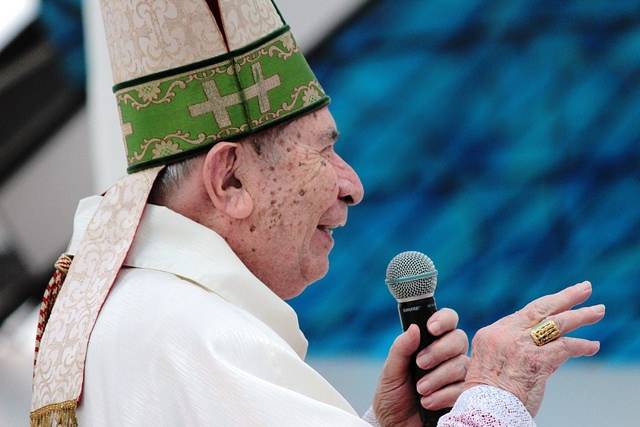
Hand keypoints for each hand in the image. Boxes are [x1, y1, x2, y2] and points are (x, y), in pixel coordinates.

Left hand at [373, 308, 468, 426]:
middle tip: (420, 364)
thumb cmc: (392, 398)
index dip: (444, 319)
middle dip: (439, 350)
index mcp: (429, 344)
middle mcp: (447, 357)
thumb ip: (401, 349)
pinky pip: (465, 388)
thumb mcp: (390, 372)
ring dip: (438, 376)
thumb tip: (414, 328)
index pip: (447, 321)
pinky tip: (428, 403)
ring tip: (420, 390)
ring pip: (462, 364)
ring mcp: (457, 377)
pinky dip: (444, 395)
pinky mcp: (464, 397)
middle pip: (459, 339)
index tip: (431, 328)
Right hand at [465, 281, 604, 415]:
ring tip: (598, 311)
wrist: (483, 409)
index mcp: (490, 334)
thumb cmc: (486, 396)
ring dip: (581, 316)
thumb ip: (514, 352)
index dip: (544, 310)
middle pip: (539, 308)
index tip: (558, 305)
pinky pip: (566, 347)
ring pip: (557, 322)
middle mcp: (505, 334)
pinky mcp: (537, 359)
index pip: (522, 316)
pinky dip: (582, 346)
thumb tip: (545, 349)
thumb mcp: (490, 365)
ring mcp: (520, 344)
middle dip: (565, 297)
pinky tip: (593, 346)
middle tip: (584, 288)